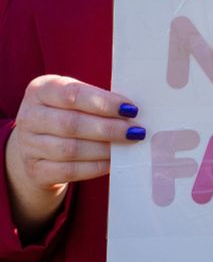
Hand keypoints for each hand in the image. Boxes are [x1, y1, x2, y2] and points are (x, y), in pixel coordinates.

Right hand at [6, 74, 143, 231]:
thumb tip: (132, 110)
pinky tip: (113, 162)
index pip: (72, 94)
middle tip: (135, 131)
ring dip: (104, 149)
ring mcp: (29, 145)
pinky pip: (69, 171)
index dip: (103, 102)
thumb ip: (96, 99)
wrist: (35, 144)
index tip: (130, 108)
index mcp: (40, 90)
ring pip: (70, 149)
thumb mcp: (74, 97)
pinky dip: (95, 167)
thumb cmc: (65, 113)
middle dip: (108, 128)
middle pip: (71, 124)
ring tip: (127, 146)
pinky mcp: (35, 170)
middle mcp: (29, 116)